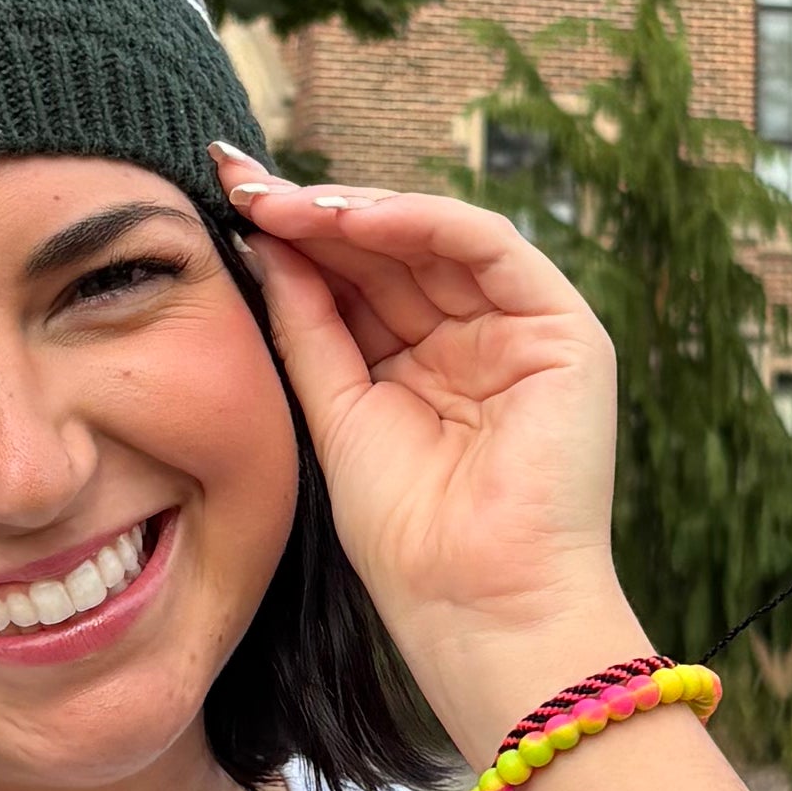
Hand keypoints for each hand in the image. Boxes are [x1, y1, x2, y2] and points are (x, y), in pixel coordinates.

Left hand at [214, 156, 642, 758]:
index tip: (225, 205)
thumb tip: (264, 240)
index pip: (357, 279)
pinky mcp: (565, 332)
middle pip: (391, 250)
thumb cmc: (409, 541)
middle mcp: (476, 340)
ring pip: (435, 238)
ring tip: (281, 200)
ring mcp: (522, 333)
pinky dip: (422, 221)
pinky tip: (352, 217)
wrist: (479, 609)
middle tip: (237, 181)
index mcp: (424, 366)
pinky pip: (489, 248)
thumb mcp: (334, 414)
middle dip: (314, 212)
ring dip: (355, 210)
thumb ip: (308, 327)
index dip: (295, 239)